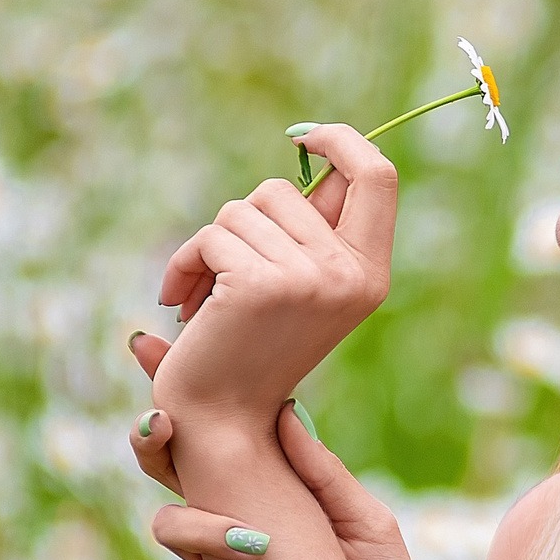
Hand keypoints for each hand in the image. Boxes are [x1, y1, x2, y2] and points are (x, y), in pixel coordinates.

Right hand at [130, 331, 431, 559]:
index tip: (155, 339)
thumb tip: (283, 406)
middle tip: (163, 420)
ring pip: (168, 525)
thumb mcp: (364, 520)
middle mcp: (232, 518)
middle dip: (152, 438)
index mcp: (268, 486)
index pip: (214, 432)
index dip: (179, 389)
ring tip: (258, 541)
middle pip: (166, 468)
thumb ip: (318, 471)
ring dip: (205, 525)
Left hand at [151, 124, 395, 420]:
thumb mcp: (301, 286)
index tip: (303, 137)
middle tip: (226, 274)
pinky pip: (211, 236)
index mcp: (371, 275)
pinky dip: (184, 264)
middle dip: (242, 222)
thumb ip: (316, 227)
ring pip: (242, 210)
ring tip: (205, 298)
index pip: (378, 177)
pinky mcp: (260, 284)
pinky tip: (181, 304)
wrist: (221, 422)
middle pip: (284, 190)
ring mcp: (310, 279)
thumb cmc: (252, 351)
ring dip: (210, 247)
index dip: (343, 140)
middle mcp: (350, 275)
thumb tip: (318, 156)